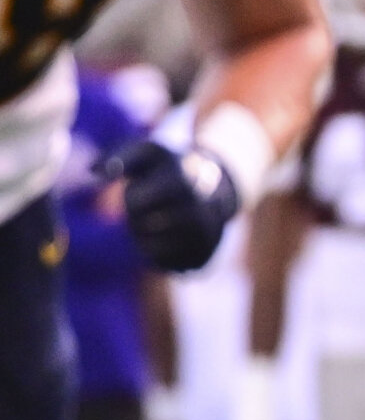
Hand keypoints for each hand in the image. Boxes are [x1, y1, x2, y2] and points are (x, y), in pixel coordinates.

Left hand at [104, 141, 239, 271]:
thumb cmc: (168, 169)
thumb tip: (94, 171)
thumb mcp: (147, 154)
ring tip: (162, 221)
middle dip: (137, 219)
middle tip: (155, 207)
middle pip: (138, 228)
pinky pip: (164, 265)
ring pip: (148, 250)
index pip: (133, 201)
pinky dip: (159, 255)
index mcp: (181, 181)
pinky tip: (172, 237)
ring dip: (145, 238)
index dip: (133, 196)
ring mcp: (204, 236)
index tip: (149, 187)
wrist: (215, 186)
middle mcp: (197, 210)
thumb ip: (118, 157)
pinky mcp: (203, 257)